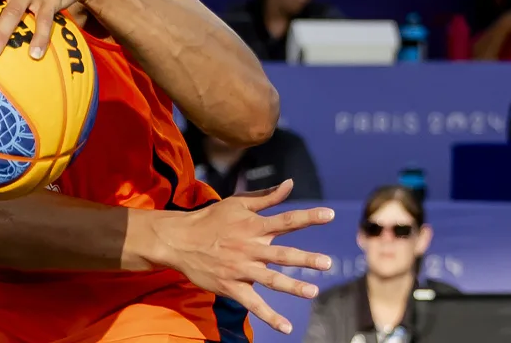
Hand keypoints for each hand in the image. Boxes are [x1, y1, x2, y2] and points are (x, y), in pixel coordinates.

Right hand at [158, 180, 334, 334]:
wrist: (179, 240)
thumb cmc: (211, 219)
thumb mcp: (237, 203)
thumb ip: (267, 197)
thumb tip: (290, 184)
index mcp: (253, 226)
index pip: (285, 220)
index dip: (308, 217)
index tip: (330, 214)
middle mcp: (249, 248)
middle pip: (281, 253)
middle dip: (305, 258)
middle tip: (327, 262)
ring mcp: (241, 269)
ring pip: (270, 279)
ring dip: (292, 286)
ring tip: (312, 291)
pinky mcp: (231, 287)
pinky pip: (253, 304)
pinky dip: (270, 316)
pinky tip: (286, 327)